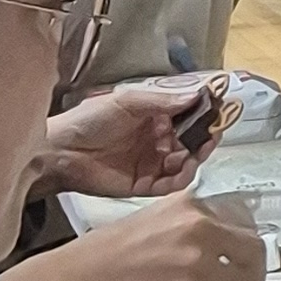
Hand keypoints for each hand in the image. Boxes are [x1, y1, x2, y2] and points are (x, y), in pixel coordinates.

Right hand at [0, 193, 265, 280]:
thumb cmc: (101, 257)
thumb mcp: (152, 222)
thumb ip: (188, 229)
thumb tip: (217, 250)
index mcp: (190, 205)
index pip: (241, 222)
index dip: (240, 249)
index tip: (234, 264)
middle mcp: (200, 227)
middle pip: (253, 251)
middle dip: (247, 275)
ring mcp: (200, 261)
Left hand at [35, 81, 210, 199]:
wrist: (61, 151)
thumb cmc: (89, 121)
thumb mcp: (128, 101)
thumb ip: (163, 100)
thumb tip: (197, 94)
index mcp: (153, 116)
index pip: (187, 115)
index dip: (204, 114)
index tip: (219, 109)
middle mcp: (156, 140)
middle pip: (191, 141)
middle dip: (204, 137)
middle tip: (213, 134)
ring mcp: (151, 163)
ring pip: (185, 163)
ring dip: (195, 157)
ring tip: (197, 151)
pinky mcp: (145, 185)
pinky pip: (171, 184)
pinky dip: (181, 177)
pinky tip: (183, 168)